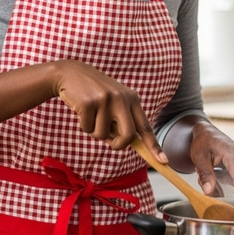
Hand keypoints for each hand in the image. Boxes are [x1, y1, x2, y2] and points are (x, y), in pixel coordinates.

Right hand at [51, 60, 165, 161]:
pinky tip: (81, 110)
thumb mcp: (114, 100)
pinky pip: (87, 129)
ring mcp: (105, 100)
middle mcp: (121, 98)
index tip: (163, 161)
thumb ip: (123, 119)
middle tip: (111, 143)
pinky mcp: (88, 103)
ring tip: (91, 114)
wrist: (70, 73)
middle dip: (118, 145)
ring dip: (95, 131)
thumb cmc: (94, 91)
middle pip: (128, 136)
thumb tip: (130, 142)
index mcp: (132, 98)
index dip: (154, 146)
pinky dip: (84, 125)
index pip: (145, 127)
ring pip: (103, 135)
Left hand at [162, 115, 233, 195]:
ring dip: (220, 187)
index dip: (226, 195)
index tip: (212, 199)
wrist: (208, 133)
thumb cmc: (203, 142)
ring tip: (207, 176)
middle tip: (203, 182)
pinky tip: (214, 175)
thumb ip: (205, 175)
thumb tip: (209, 192)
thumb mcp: (199, 157)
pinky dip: (224, 183)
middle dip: (219, 190)